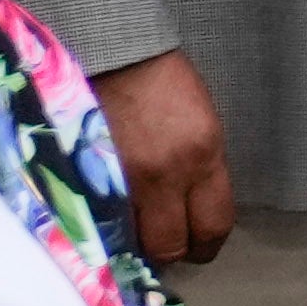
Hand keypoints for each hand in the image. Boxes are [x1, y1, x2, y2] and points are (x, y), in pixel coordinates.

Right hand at [95, 45, 239, 270]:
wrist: (116, 53)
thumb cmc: (164, 83)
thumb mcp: (202, 126)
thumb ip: (200, 171)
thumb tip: (193, 213)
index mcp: (203, 156)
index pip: (214, 224)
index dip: (207, 245)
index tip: (200, 246)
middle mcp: (168, 174)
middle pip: (173, 246)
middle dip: (172, 253)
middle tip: (167, 246)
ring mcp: (126, 178)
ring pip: (134, 242)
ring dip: (138, 244)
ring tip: (137, 233)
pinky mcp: (92, 178)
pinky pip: (105, 221)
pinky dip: (110, 227)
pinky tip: (112, 217)